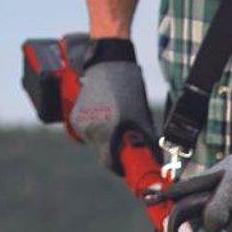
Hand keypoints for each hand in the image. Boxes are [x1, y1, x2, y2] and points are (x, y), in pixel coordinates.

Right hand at [69, 38, 155, 174]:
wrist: (108, 63)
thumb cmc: (128, 88)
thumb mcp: (142, 117)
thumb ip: (147, 142)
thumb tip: (156, 162)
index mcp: (109, 132)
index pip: (111, 164)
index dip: (121, 167)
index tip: (127, 165)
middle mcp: (93, 130)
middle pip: (104, 154)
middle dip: (115, 151)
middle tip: (124, 139)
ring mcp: (82, 124)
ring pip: (95, 144)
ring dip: (105, 140)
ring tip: (114, 121)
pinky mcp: (75, 118)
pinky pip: (86, 134)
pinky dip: (95, 130)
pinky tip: (103, 116)